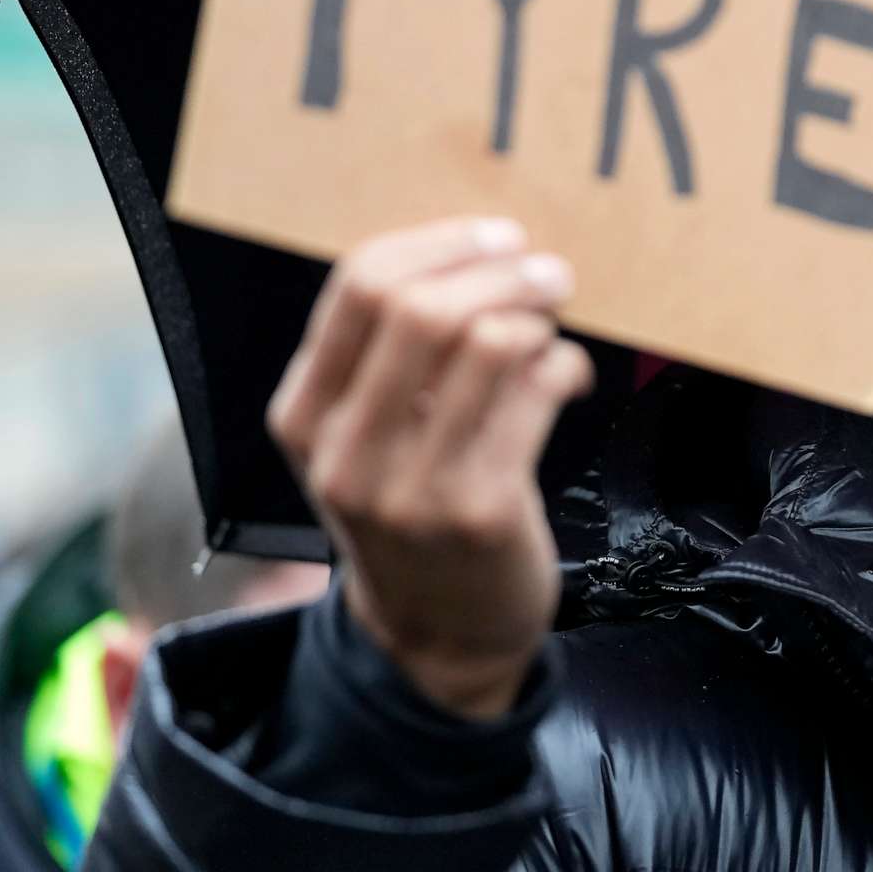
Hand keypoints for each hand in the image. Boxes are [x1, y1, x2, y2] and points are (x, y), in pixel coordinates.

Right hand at [267, 216, 593, 719]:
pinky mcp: (479, 510)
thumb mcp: (368, 436)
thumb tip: (471, 247)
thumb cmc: (415, 505)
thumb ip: (388, 355)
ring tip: (554, 327)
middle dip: (502, 271)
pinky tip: (567, 379)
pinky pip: (536, 393)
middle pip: (422, 306)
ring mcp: (409, 486)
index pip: (358, 286)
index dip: (440, 242)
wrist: (436, 635)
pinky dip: (565, 367)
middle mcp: (344, 450)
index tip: (495, 237)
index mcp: (304, 414)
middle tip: (550, 272)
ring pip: (488, 342)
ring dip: (540, 315)